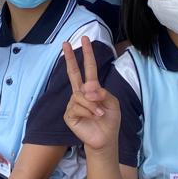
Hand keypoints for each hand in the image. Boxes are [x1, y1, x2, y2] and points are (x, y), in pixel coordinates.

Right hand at [62, 36, 118, 151]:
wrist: (106, 139)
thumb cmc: (109, 120)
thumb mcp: (112, 102)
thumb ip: (102, 92)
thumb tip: (88, 89)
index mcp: (92, 89)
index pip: (88, 68)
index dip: (87, 54)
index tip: (85, 40)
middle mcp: (80, 94)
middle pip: (73, 73)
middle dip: (71, 57)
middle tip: (65, 43)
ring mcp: (73, 103)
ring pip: (81, 95)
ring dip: (93, 105)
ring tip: (100, 114)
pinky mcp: (69, 114)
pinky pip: (77, 107)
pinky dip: (88, 112)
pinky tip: (92, 118)